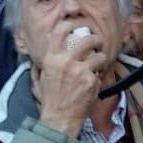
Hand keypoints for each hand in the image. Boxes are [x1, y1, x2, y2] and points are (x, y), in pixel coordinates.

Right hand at [33, 18, 108, 134]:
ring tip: (97, 65)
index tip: (79, 25)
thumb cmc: (50, 99)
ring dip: (101, 59)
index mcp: (51, 58)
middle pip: (87, 40)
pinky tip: (93, 82)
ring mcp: (80, 71)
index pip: (61, 31)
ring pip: (99, 55)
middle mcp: (65, 61)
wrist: (59, 118)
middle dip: (96, 40)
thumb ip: (41, 65)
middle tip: (98, 43)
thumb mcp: (40, 78)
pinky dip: (99, 76)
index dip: (72, 24)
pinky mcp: (91, 81)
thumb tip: (41, 56)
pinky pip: (101, 72)